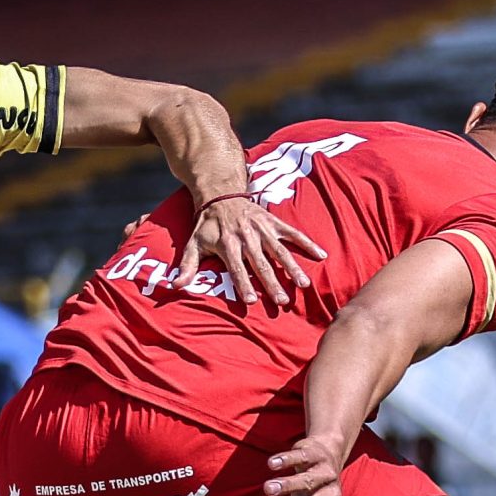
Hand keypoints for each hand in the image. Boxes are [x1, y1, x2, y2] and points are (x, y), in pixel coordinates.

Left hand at [178, 194, 324, 311]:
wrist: (220, 194)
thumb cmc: (207, 225)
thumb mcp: (193, 243)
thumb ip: (187, 266)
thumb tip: (175, 285)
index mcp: (228, 244)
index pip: (236, 268)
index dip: (243, 284)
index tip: (252, 301)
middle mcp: (247, 237)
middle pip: (261, 264)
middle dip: (272, 283)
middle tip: (282, 301)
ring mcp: (262, 229)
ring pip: (280, 251)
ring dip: (292, 268)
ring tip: (303, 285)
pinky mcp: (274, 222)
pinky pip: (293, 233)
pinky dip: (307, 243)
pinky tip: (321, 255)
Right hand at [261, 432, 346, 495]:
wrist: (326, 454)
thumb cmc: (315, 491)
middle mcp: (333, 493)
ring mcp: (325, 472)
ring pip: (307, 481)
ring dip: (287, 486)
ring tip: (266, 490)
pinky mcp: (315, 453)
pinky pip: (302, 456)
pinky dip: (287, 460)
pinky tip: (271, 465)